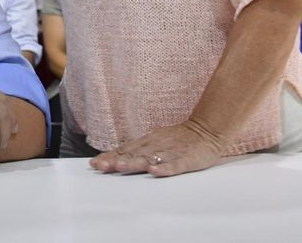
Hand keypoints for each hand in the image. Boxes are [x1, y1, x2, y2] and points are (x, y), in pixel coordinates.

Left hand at [89, 119, 223, 177]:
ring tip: (120, 166)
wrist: (206, 130)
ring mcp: (171, 151)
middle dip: (115, 160)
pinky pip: (174, 164)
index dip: (109, 156)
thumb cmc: (178, 139)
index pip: (125, 150)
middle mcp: (155, 145)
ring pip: (150, 158)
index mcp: (147, 142)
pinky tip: (154, 171)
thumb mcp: (155, 141)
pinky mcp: (186, 159)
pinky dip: (164, 168)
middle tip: (100, 166)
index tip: (94, 163)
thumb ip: (137, 150)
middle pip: (133, 154)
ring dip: (134, 162)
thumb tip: (115, 158)